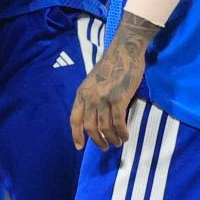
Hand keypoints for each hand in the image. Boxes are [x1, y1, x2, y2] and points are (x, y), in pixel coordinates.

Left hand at [71, 12, 154, 149]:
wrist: (124, 52)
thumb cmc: (111, 66)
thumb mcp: (93, 82)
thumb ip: (91, 98)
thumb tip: (94, 118)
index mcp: (82, 93)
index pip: (74, 119)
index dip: (76, 135)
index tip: (79, 147)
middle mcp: (90, 97)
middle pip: (90, 127)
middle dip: (97, 140)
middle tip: (104, 147)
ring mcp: (104, 98)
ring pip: (104, 127)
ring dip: (111, 139)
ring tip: (117, 143)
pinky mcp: (118, 99)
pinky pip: (118, 122)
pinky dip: (122, 132)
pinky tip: (125, 136)